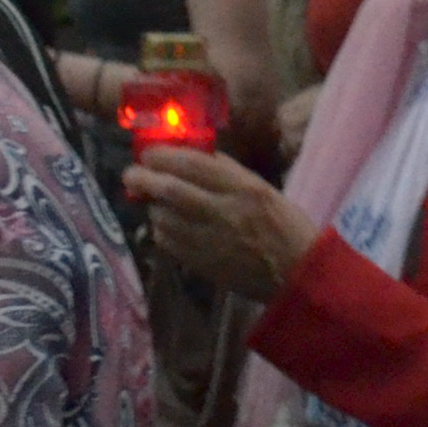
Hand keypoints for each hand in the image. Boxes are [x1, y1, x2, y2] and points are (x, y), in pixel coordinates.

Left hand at [120, 144, 316, 303]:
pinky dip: (161, 229)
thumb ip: (227, 172)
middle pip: (170, 190)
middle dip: (143, 179)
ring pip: (164, 218)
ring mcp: (210, 240)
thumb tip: (191, 155)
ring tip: (153, 200)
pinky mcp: (203, 264)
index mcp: (243, 188)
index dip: (163, 155)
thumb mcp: (262, 188)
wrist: (296, 273)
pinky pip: (168, 242)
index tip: (148, 153)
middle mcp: (223, 211)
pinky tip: (166, 225)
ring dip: (152, 206)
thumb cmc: (284, 224)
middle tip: (131, 174)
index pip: (192, 164)